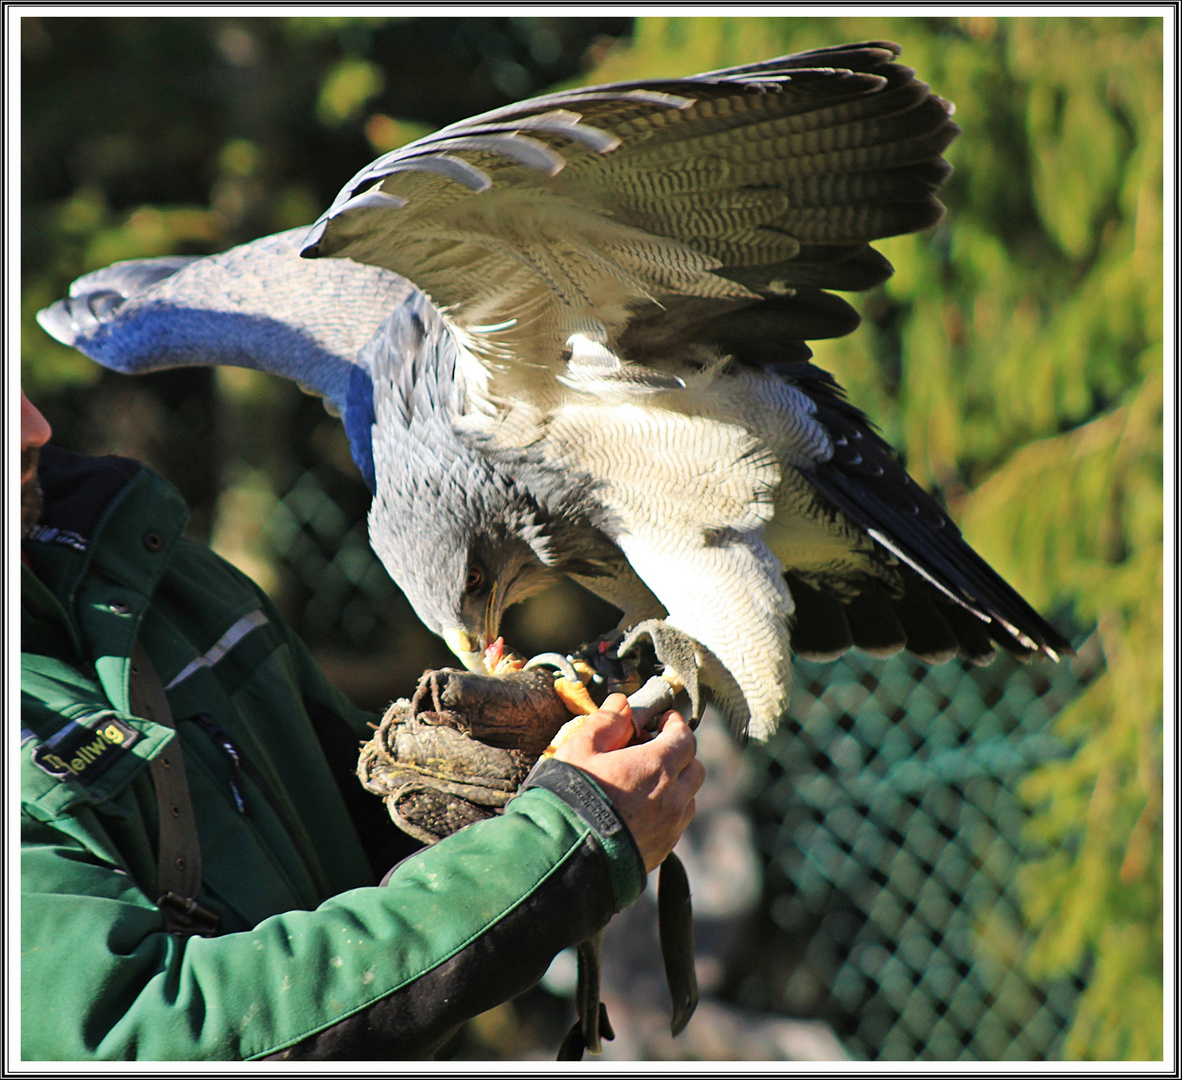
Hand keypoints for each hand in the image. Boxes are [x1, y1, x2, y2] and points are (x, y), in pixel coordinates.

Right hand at [554, 694, 704, 872]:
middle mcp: (673, 797)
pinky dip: (666, 813)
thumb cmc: (571, 798)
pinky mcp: (662, 851)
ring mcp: (670, 827)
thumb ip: (606, 722)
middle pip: (693, 768)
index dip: (675, 724)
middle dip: (679, 754)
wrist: (565, 856)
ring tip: (645, 784)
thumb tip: (621, 704)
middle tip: (654, 750)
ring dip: (675, 786)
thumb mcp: (580, 749)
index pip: (685, 737)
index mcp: (657, 766)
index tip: (663, 720)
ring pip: (688, 799)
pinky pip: (675, 825)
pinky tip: (639, 811)